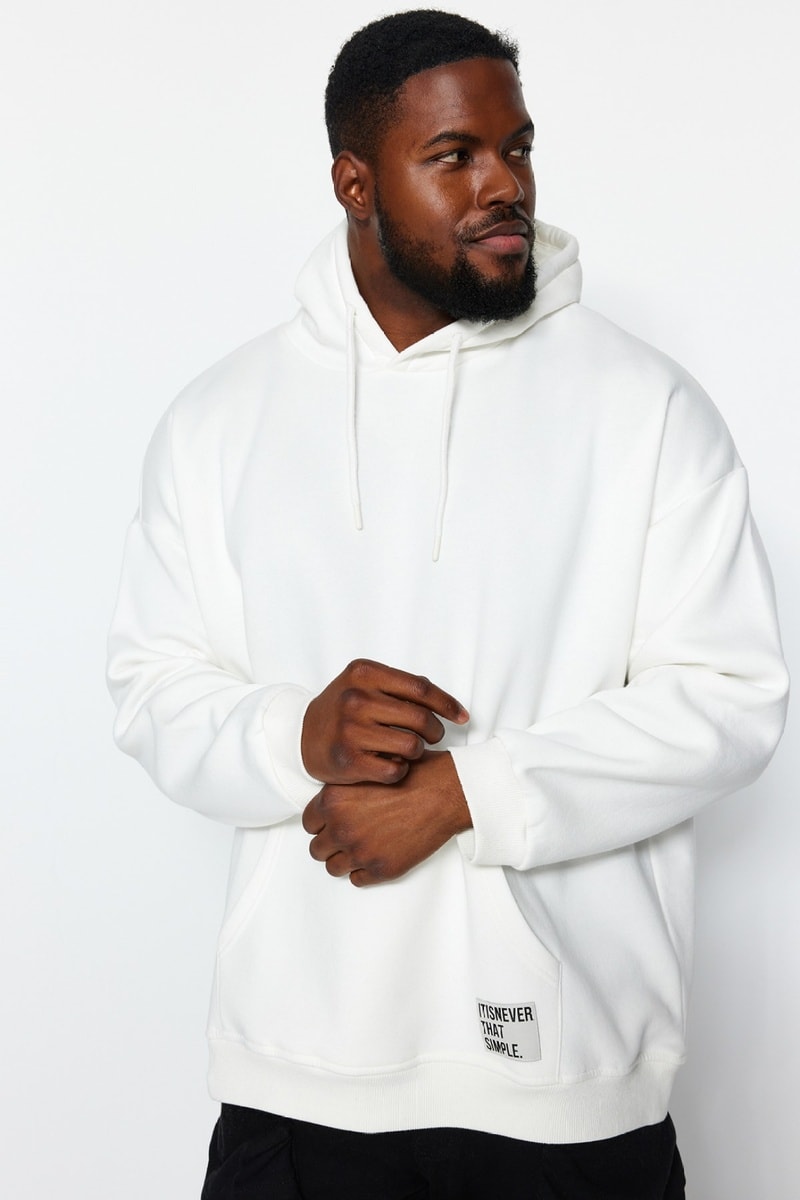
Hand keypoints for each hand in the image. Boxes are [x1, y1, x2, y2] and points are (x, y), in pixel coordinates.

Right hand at [301, 659, 468, 784]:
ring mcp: (349, 730)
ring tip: (409, 750)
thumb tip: (449, 705)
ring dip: (418, 752)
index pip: (421, 688)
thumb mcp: (365, 685)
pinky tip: (393, 764)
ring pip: (412, 746)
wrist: (301, 736)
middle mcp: (355, 698)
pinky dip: (401, 770)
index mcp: (363, 673)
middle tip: (433, 737)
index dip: (447, 704)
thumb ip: (402, 688)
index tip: (462, 717)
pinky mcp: (347, 761)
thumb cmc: (343, 709)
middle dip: (435, 731)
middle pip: (420, 718)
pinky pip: (396, 770)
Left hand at [301, 751, 471, 885]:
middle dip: (330, 843)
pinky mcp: (380, 869)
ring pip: (333, 868)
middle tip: (347, 837)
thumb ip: (346, 788)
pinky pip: (357, 880)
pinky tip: (375, 857)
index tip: (332, 823)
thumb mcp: (371, 769)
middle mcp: (341, 828)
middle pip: (317, 848)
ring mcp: (360, 852)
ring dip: (344, 860)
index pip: (309, 823)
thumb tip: (335, 801)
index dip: (322, 823)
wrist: (445, 793)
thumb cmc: (414, 776)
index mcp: (334, 801)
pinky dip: (363, 871)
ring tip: (360, 849)